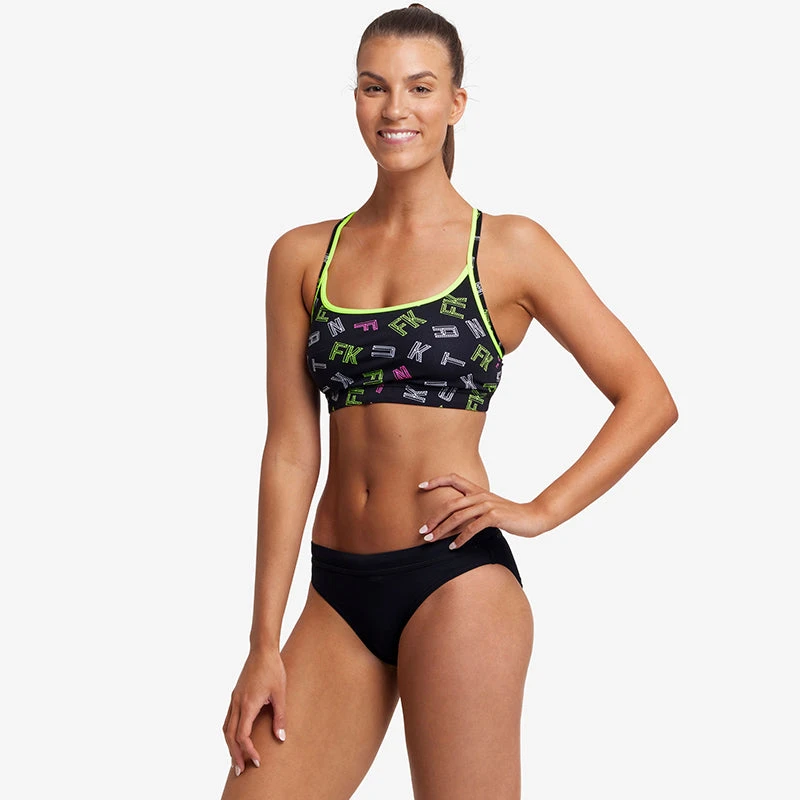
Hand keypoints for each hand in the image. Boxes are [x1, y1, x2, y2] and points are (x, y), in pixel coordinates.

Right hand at [223, 647, 286, 776]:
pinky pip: (228, 718)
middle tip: (240, 770)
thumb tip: (280, 738)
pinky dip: (229, 732)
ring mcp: (234, 698)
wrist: (262, 649)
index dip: (248, 751)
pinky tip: (235, 738)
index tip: (257, 761)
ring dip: (229, 745)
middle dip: (234, 754)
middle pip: (230, 736)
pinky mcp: (235, 695)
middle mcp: (237, 703)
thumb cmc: (273, 668)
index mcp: (248, 704)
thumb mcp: (280, 693)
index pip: (242, 736)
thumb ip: (280, 716)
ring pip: (226, 728)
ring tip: (236, 759)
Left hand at [417, 472, 547, 547]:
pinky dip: (460, 538)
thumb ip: (473, 508)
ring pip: (458, 517)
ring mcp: (487, 505)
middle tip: (422, 530)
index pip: (453, 478)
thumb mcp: (489, 507)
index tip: (421, 486)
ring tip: (431, 540)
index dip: (436, 481)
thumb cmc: (509, 514)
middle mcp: (480, 495)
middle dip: (433, 518)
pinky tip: (453, 547)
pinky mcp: (494, 516)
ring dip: (442, 529)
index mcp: (477, 490)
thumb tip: (454, 519)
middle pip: (450, 504)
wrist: (533, 516)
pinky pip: (472, 528)